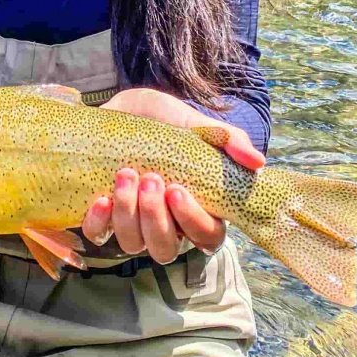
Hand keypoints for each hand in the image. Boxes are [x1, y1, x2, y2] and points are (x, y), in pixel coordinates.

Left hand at [81, 88, 264, 264]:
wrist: (124, 107)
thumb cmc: (166, 121)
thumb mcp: (195, 124)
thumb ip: (227, 139)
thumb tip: (257, 163)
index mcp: (198, 209)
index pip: (207, 237)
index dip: (193, 222)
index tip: (178, 191)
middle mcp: (167, 225)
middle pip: (166, 249)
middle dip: (156, 219)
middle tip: (150, 181)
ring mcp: (133, 224)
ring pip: (133, 244)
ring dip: (128, 214)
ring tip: (125, 175)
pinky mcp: (103, 216)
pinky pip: (98, 235)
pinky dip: (99, 221)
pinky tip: (102, 198)